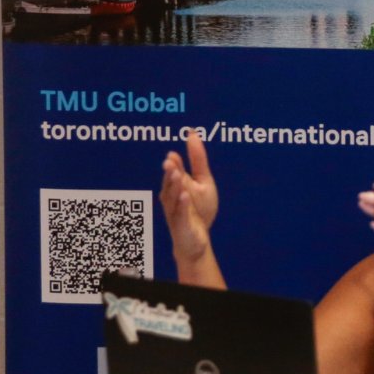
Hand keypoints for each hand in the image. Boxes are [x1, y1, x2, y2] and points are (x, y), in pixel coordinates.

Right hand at [160, 131, 218, 263]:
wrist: (198, 239)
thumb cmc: (198, 209)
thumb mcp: (203, 181)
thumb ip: (198, 160)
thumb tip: (192, 134)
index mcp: (176, 185)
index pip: (174, 171)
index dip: (173, 163)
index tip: (173, 154)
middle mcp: (172, 197)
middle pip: (169, 183)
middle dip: (169, 173)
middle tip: (170, 162)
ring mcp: (174, 211)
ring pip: (171, 197)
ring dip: (173, 186)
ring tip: (177, 174)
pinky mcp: (180, 225)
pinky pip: (180, 214)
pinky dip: (182, 205)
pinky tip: (185, 195)